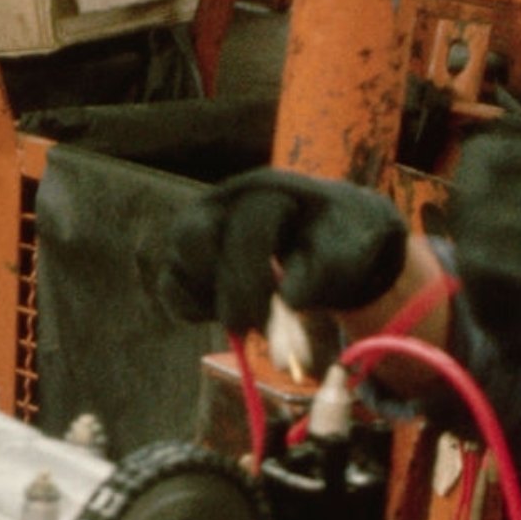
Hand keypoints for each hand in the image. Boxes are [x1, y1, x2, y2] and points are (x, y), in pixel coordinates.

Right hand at [155, 170, 407, 336]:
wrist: (334, 236)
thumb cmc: (342, 238)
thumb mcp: (349, 248)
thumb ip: (325, 269)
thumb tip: (290, 298)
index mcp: (266, 191)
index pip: (246, 229)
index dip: (255, 279)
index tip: (275, 318)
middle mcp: (224, 202)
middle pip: (193, 238)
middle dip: (228, 291)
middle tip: (253, 328)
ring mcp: (201, 227)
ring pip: (178, 261)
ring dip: (209, 299)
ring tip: (247, 319)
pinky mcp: (188, 258)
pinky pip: (171, 286)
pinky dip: (193, 310)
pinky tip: (227, 316)